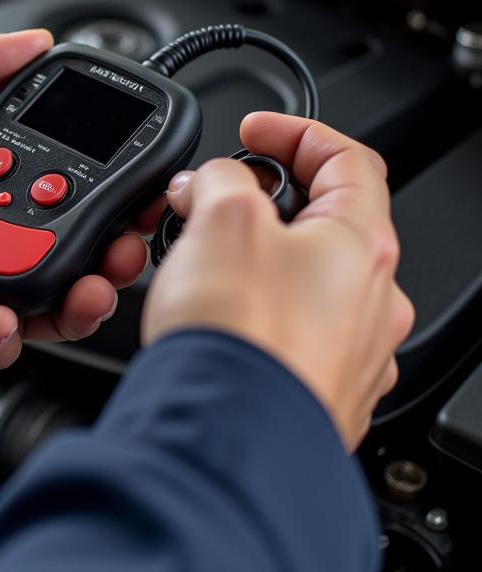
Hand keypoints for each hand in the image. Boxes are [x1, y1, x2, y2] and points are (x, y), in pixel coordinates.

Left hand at [0, 31, 148, 370]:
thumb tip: (33, 41)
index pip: (50, 172)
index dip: (94, 181)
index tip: (131, 182)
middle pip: (55, 240)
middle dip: (104, 246)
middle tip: (130, 242)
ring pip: (33, 295)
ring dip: (75, 297)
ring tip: (95, 287)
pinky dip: (4, 338)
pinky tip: (8, 321)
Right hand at [141, 113, 414, 449]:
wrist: (230, 438)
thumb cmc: (241, 338)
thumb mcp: (222, 219)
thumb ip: (220, 181)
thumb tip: (209, 184)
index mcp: (361, 245)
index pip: (348, 158)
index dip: (296, 132)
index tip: (255, 132)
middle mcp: (370, 300)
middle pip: (322, 223)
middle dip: (262, 204)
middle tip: (210, 205)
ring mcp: (350, 353)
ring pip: (304, 282)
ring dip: (257, 260)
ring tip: (202, 266)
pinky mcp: (318, 392)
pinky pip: (291, 334)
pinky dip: (256, 314)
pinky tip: (217, 320)